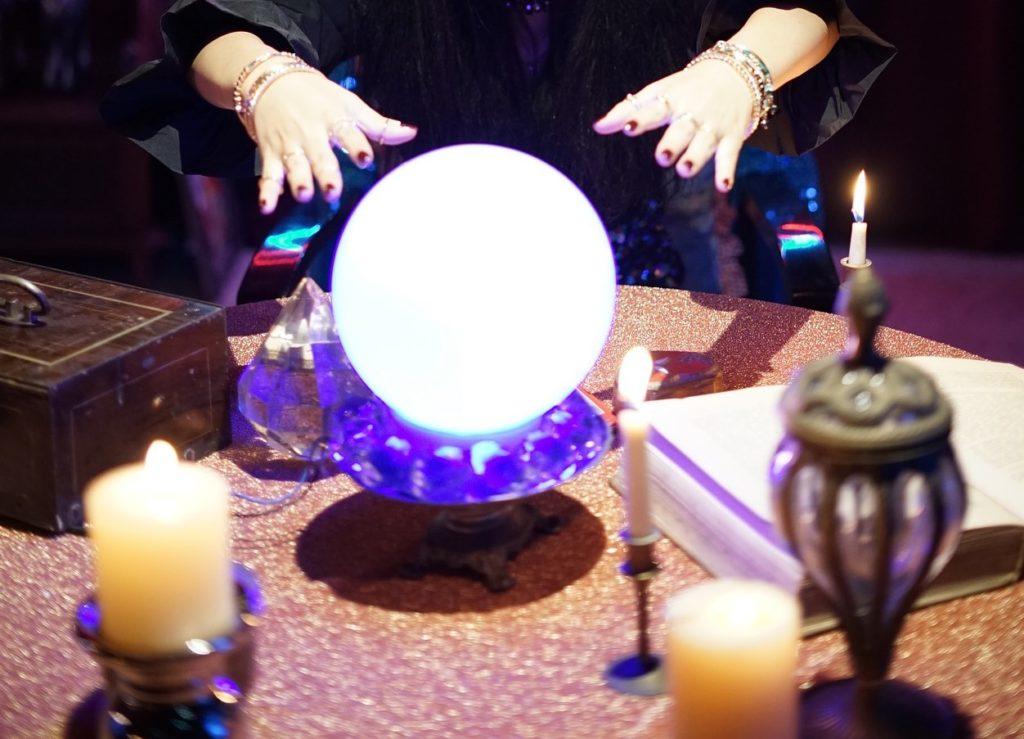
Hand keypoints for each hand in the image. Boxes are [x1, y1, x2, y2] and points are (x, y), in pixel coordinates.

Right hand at [251, 70, 416, 213]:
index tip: (365, 159)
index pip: (347, 132)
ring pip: (294, 166)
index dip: (356, 146)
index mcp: (333, 119)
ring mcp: (289, 145)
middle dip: (326, 173)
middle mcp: (311, 133)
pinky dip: (266, 192)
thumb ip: (378, 124)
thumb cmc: (318, 96)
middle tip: (333, 190)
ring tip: (303, 194)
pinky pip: (268, 176)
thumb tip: (412, 132)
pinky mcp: (271, 154)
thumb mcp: (348, 104)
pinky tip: (267, 207)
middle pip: (320, 155)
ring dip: (298, 180)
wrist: (270, 80)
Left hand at [593, 58, 754, 192]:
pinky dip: (727, 170)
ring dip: (696, 157)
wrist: (737, 72)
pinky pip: (730, 155)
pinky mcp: (732, 137)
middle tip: (662, 156)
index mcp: (672, 100)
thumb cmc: (688, 87)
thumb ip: (628, 110)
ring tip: (684, 169)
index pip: (655, 108)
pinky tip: (723, 186)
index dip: (641, 118)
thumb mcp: (659, 92)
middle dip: (673, 142)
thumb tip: (597, 127)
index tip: (627, 127)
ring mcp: (713, 126)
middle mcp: (693, 113)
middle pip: (682, 129)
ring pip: (704, 143)